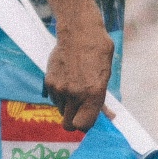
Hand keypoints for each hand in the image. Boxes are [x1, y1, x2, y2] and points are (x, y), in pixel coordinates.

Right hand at [43, 12, 112, 133]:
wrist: (78, 33)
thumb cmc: (98, 53)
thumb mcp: (105, 77)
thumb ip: (101, 99)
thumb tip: (109, 117)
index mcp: (93, 94)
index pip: (83, 125)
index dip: (85, 125)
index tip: (87, 120)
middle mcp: (75, 94)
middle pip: (68, 124)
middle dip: (73, 121)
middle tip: (78, 112)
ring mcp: (60, 88)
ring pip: (61, 110)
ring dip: (67, 106)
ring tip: (74, 88)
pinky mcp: (49, 82)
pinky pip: (54, 98)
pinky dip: (59, 95)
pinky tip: (66, 80)